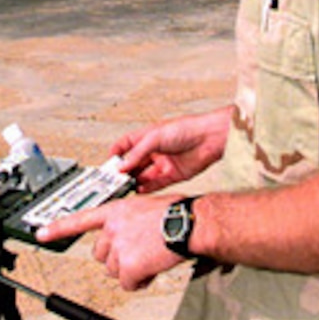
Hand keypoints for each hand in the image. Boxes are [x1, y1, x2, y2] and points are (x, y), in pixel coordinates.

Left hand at [36, 194, 184, 290]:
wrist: (189, 223)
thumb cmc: (175, 213)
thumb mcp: (144, 206)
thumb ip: (129, 220)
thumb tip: (130, 234)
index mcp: (115, 211)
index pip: (79, 220)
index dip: (57, 228)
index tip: (41, 233)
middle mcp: (112, 227)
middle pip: (100, 254)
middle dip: (116, 258)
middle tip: (137, 253)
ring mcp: (119, 247)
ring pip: (113, 270)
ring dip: (129, 270)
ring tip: (149, 257)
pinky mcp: (129, 265)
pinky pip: (128, 284)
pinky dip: (140, 281)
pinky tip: (152, 269)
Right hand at [112, 106, 231, 192]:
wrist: (210, 138)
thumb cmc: (186, 128)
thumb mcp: (155, 137)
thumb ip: (137, 153)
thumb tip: (123, 166)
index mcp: (147, 137)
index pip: (126, 145)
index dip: (117, 154)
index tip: (108, 164)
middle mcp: (154, 150)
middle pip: (134, 163)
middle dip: (124, 172)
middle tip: (114, 181)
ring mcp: (163, 163)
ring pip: (144, 175)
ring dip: (134, 182)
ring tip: (125, 188)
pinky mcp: (173, 174)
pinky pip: (157, 184)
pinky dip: (147, 188)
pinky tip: (139, 191)